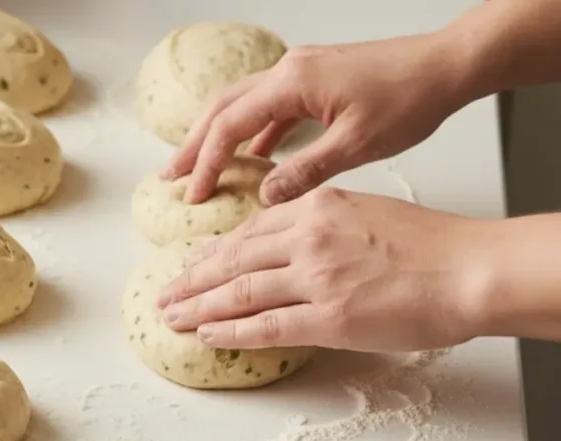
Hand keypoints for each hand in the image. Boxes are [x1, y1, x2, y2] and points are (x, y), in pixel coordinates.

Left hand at [154, 188, 486, 352]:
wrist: (469, 268)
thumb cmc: (429, 244)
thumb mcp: (365, 210)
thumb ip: (321, 222)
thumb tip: (289, 242)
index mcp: (316, 208)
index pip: (249, 232)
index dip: (213, 252)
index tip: (191, 263)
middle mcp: (307, 238)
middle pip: (232, 260)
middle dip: (191, 279)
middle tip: (164, 293)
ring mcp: (316, 278)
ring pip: (239, 292)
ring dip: (198, 306)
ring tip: (171, 316)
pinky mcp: (329, 318)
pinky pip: (265, 326)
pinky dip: (229, 331)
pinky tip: (206, 334)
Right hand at [162, 32, 476, 205]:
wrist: (446, 65)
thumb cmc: (410, 99)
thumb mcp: (356, 145)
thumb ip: (305, 171)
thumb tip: (265, 197)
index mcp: (292, 83)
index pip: (230, 125)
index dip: (208, 162)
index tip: (194, 194)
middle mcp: (288, 71)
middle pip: (222, 107)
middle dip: (194, 143)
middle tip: (171, 176)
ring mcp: (300, 72)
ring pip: (242, 104)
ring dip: (218, 136)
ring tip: (199, 167)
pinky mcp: (314, 80)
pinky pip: (269, 106)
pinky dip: (253, 131)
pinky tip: (253, 156)